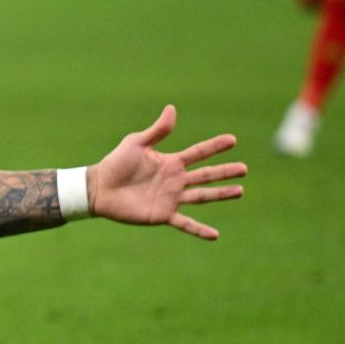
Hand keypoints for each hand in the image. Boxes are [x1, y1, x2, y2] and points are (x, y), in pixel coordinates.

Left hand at [87, 105, 245, 239]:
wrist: (99, 188)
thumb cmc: (115, 163)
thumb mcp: (136, 143)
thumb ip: (157, 130)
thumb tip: (172, 108)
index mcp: (171, 162)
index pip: (198, 153)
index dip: (215, 147)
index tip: (232, 140)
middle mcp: (175, 180)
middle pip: (206, 175)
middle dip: (225, 172)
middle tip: (245, 169)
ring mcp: (171, 198)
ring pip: (202, 196)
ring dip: (221, 194)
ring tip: (240, 191)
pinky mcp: (162, 214)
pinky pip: (185, 223)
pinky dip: (200, 230)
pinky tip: (215, 235)